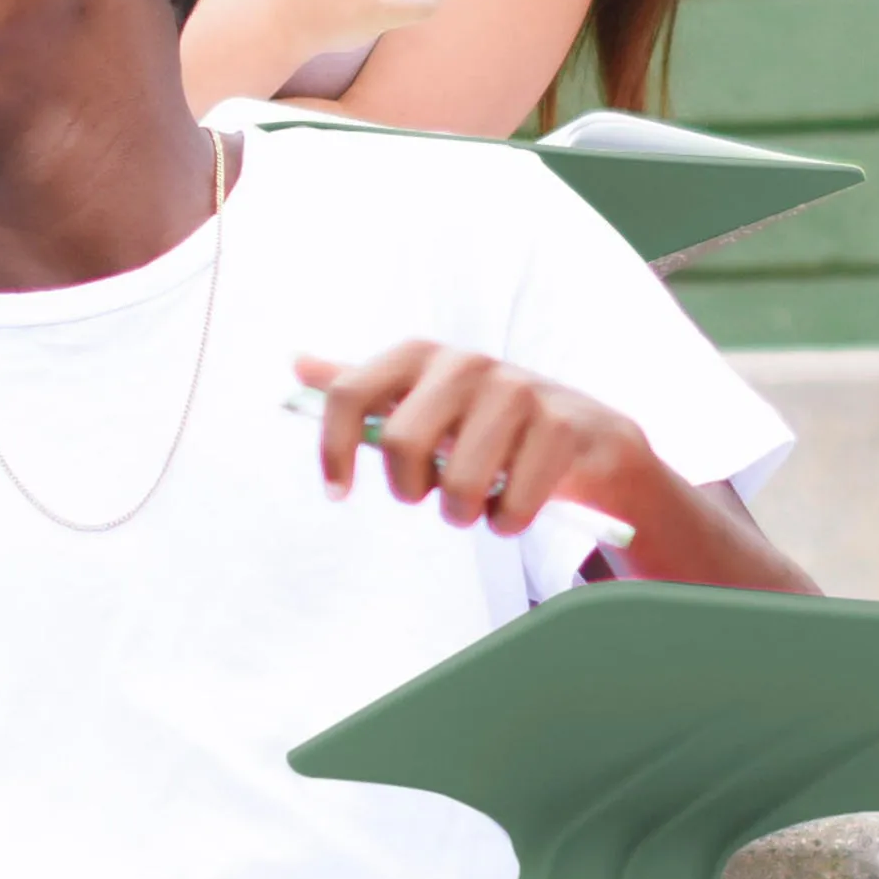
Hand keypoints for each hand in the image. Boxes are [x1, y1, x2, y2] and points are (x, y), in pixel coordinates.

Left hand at [294, 338, 666, 536]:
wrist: (583, 435)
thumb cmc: (485, 424)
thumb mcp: (422, 401)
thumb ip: (364, 388)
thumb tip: (296, 364)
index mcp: (421, 355)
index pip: (350, 392)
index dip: (333, 448)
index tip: (337, 492)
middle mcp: (466, 363)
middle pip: (402, 444)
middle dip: (412, 488)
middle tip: (432, 493)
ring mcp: (517, 390)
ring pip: (459, 485)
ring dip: (464, 513)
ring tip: (477, 503)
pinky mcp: (560, 426)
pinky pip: (512, 505)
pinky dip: (509, 522)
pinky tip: (516, 506)